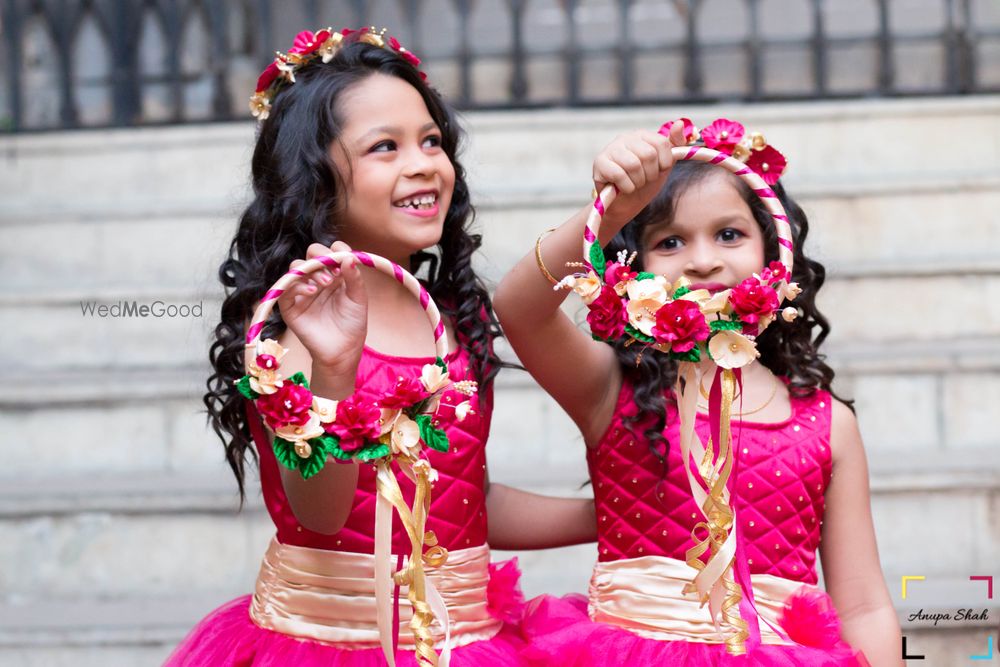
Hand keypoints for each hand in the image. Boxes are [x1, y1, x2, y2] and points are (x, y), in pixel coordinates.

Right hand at [276, 240, 367, 374]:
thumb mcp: (358, 299)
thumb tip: (349, 257)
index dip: (336, 249)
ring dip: (311, 270)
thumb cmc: (352, 325)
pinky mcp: (289, 305)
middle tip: (335, 272)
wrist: (343, 350)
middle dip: (322, 257)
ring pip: (297, 267)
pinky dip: (297, 284)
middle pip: (311, 254)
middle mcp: (317, 279)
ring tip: (326, 284)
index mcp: (335, 274)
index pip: (330, 252)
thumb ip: (354, 278)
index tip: (345, 255)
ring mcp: (302, 290)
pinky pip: (285, 287)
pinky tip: (312, 291)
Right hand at [592, 120, 686, 234]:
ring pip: (633, 164)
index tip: (658, 170)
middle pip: (648, 154)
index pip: (662, 143)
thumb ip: (675, 145)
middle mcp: (625, 138)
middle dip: (650, 174)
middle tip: (644, 180)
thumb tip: (679, 124)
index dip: (664, 163)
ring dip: (638, 182)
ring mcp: (610, 149)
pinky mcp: (599, 163)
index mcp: (642, 135)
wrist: (626, 205)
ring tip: (634, 184)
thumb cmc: (644, 182)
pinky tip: (623, 188)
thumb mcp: (665, 165)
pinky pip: (619, 175)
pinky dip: (626, 187)